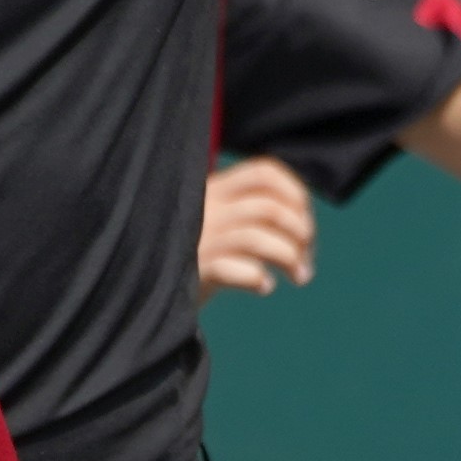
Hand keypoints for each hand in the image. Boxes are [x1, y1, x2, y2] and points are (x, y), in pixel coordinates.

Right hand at [196, 155, 320, 299]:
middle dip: (301, 233)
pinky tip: (265, 287)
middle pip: (269, 208)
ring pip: (257, 238)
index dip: (296, 194)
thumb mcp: (221, 221)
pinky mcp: (195, 271)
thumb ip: (254, 213)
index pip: (265, 173)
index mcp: (215, 189)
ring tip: (300, 277)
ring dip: (290, 258)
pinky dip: (258, 278)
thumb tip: (306, 230)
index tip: (305, 224)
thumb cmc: (198, 254)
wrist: (154, 283)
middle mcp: (207, 209)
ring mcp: (200, 240)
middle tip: (306, 259)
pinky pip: (237, 270)